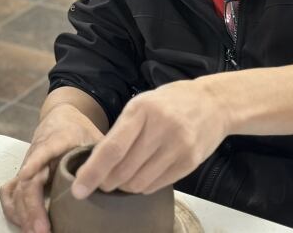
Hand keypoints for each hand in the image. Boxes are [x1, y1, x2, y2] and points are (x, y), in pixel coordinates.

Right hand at [0, 104, 103, 232]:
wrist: (60, 118)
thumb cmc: (80, 130)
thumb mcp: (94, 137)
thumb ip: (102, 156)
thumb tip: (112, 180)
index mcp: (57, 140)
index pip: (44, 150)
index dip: (35, 162)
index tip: (29, 175)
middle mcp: (37, 153)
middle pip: (28, 181)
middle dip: (32, 207)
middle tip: (42, 230)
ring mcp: (27, 165)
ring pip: (17, 190)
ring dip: (23, 213)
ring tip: (34, 232)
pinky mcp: (22, 175)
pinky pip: (10, 193)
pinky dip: (14, 210)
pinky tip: (24, 225)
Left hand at [70, 78, 229, 198]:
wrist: (213, 103)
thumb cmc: (170, 103)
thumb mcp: (142, 104)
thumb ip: (121, 130)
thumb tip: (95, 163)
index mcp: (142, 109)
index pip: (112, 149)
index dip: (92, 172)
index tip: (78, 188)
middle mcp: (161, 127)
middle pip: (123, 170)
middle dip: (106, 182)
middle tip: (102, 183)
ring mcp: (178, 146)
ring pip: (139, 182)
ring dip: (125, 186)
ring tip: (123, 179)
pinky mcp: (190, 162)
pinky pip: (156, 185)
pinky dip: (143, 186)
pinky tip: (142, 177)